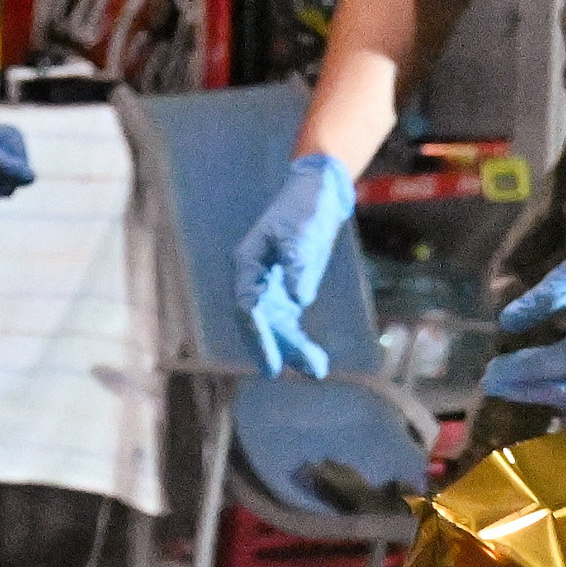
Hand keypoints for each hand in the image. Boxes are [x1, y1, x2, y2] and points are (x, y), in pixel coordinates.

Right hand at [233, 152, 354, 379]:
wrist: (315, 193)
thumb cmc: (304, 206)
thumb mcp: (302, 230)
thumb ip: (299, 263)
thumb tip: (300, 298)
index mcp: (248, 262)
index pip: (247, 305)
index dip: (257, 334)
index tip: (270, 359)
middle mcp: (255, 279)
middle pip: (260, 322)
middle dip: (276, 348)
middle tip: (288, 373)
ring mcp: (270, 288)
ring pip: (276, 328)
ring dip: (293, 350)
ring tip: (318, 370)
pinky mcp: (287, 294)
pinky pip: (290, 325)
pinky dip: (301, 342)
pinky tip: (316, 362)